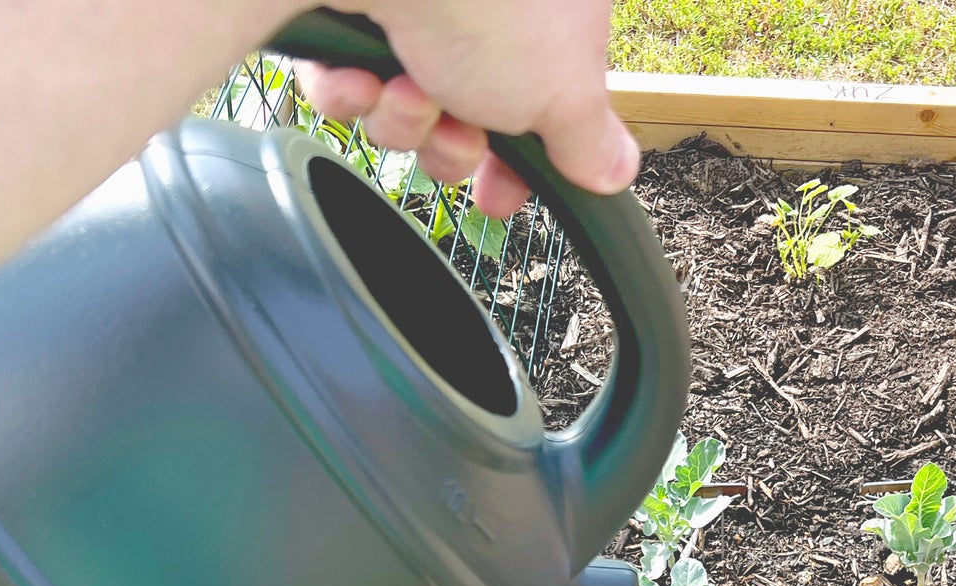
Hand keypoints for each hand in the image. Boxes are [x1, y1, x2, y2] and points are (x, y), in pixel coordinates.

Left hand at [293, 0, 636, 217]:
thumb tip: (613, 169)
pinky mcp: (347, 16)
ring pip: (401, 106)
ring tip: (407, 92)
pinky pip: (342, 81)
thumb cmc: (494, 10)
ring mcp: (415, 9)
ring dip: (404, 120)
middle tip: (452, 131)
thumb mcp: (566, 93)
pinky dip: (351, 93)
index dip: (514, 166)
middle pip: (462, 117)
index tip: (495, 197)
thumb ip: (591, 140)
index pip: (533, 107)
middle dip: (451, 144)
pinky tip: (362, 77)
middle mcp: (482, 10)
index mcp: (546, 16)